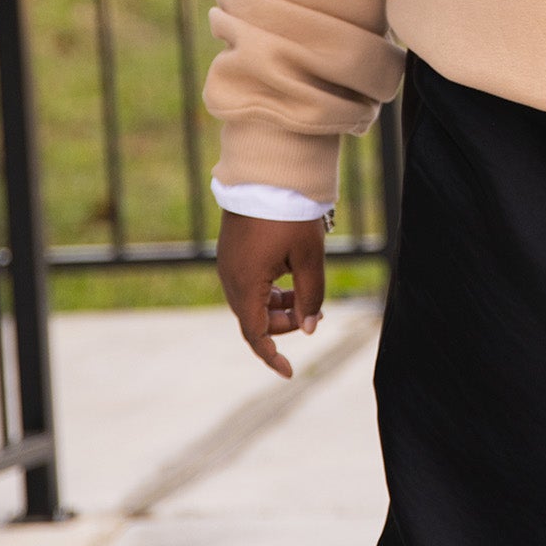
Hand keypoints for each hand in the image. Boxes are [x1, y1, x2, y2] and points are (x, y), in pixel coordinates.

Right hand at [216, 210, 325, 378]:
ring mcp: (228, 263)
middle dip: (284, 323)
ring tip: (308, 298)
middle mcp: (229, 277)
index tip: (289, 372)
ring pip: (251, 300)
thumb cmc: (290, 214)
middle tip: (317, 316)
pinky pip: (248, 282)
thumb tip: (309, 329)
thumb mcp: (309, 257)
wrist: (267, 173)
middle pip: (254, 318)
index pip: (255, 334)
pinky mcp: (232, 250)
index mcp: (245, 284)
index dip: (272, 356)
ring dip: (278, 306)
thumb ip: (310, 296)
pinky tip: (292, 279)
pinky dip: (269, 290)